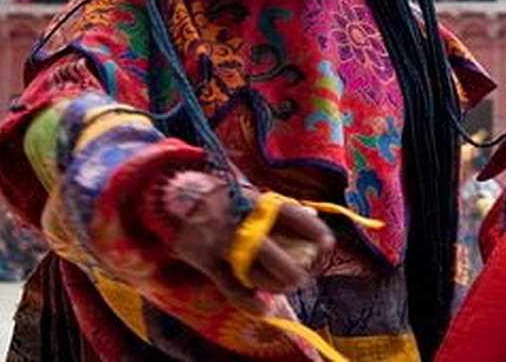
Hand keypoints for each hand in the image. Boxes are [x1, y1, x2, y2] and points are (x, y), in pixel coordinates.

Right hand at [165, 172, 334, 314]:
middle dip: (297, 272)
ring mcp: (225, 244)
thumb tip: (314, 219)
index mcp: (260, 203)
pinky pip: (232, 288)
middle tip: (303, 276)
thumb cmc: (227, 198)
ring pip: (258, 276)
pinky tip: (264, 309)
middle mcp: (245, 224)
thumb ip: (283, 210)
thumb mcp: (256, 195)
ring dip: (277, 287)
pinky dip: (250, 302)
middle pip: (278, 256)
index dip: (316, 234)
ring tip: (285, 287)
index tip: (326, 246)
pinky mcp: (209, 261)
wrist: (179, 198)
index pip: (297, 218)